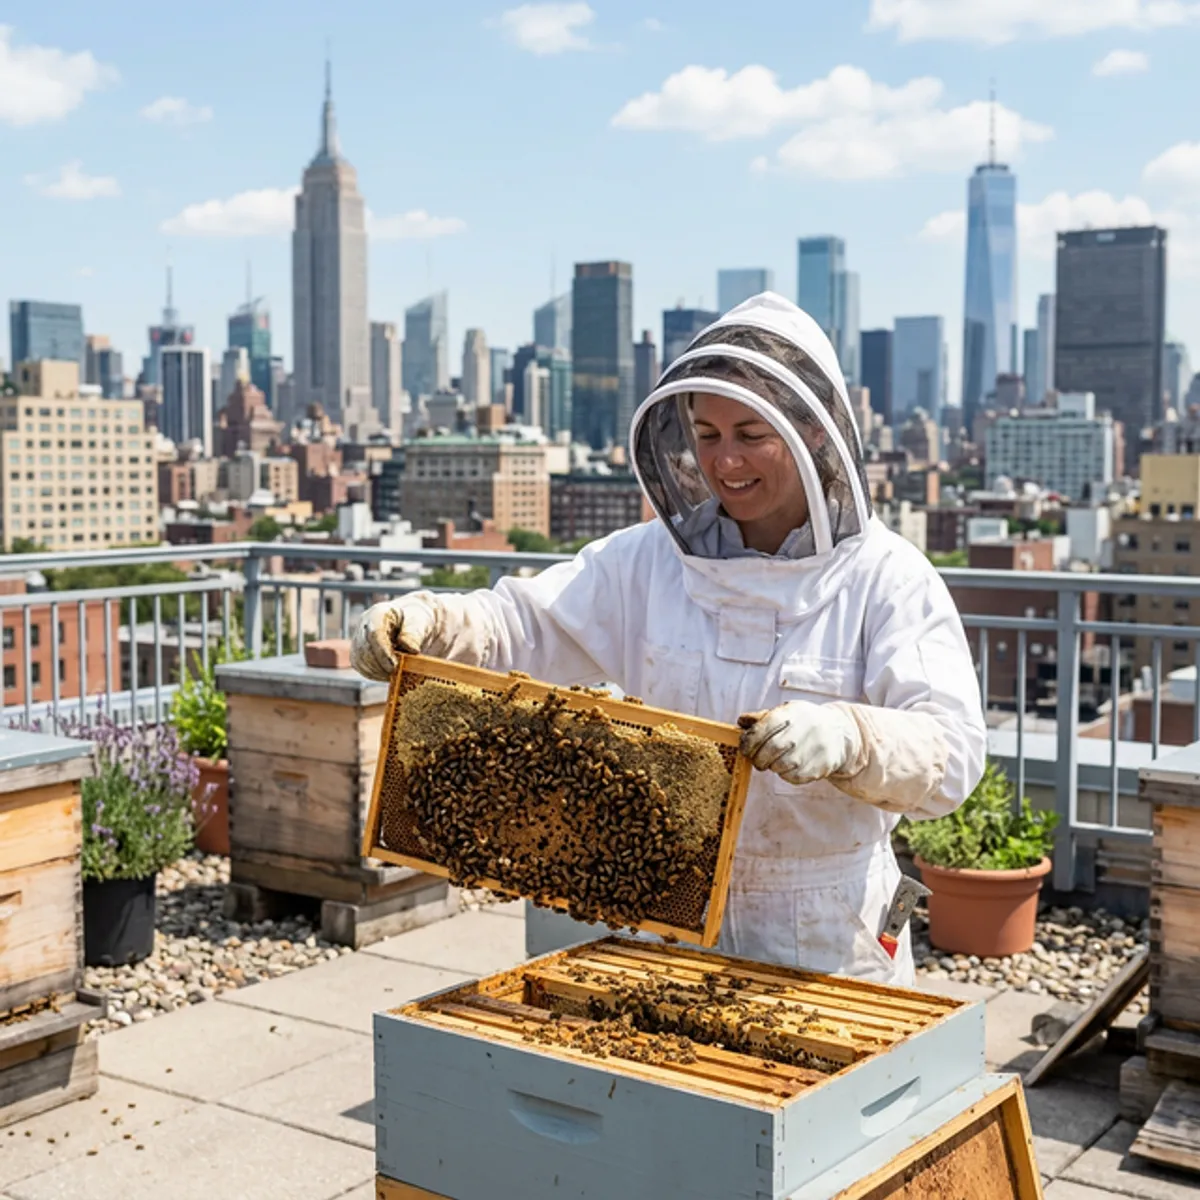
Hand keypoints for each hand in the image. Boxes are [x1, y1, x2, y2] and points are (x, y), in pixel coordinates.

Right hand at [350, 596, 436, 680]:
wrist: (410, 625)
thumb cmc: (415, 623)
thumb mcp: (420, 624)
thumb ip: (415, 635)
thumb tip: (411, 648)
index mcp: (379, 613)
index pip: (375, 633)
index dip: (382, 651)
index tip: (394, 666)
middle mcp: (364, 625)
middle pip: (365, 649)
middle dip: (381, 665)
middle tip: (398, 672)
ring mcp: (358, 639)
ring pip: (361, 661)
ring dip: (378, 671)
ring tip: (396, 673)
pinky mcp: (358, 654)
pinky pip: (362, 668)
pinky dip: (376, 675)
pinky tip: (389, 674)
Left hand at [738, 701, 861, 785]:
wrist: (840, 734)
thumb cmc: (805, 722)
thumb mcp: (786, 712)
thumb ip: (762, 718)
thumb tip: (741, 721)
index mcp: (793, 713)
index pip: (764, 729)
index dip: (749, 742)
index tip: (745, 748)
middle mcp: (805, 729)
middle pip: (771, 749)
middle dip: (758, 758)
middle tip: (757, 760)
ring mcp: (815, 749)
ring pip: (782, 765)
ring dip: (772, 766)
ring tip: (775, 761)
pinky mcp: (821, 766)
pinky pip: (794, 777)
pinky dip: (786, 774)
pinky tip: (789, 767)